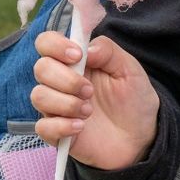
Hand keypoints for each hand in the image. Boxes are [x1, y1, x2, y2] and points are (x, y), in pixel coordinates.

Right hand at [31, 30, 159, 169]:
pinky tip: (81, 127)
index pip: (47, 43)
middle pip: (41, 68)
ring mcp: (56, 107)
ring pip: (39, 96)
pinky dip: (61, 126)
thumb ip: (109, 51)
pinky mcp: (56, 132)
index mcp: (77, 61)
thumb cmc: (133, 98)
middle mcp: (61, 81)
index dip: (55, 45)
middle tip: (89, 90)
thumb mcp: (129, 69)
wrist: (140, 136)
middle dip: (65, 78)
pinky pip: (42, 127)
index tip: (77, 56)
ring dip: (65, 102)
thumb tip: (86, 48)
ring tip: (89, 110)